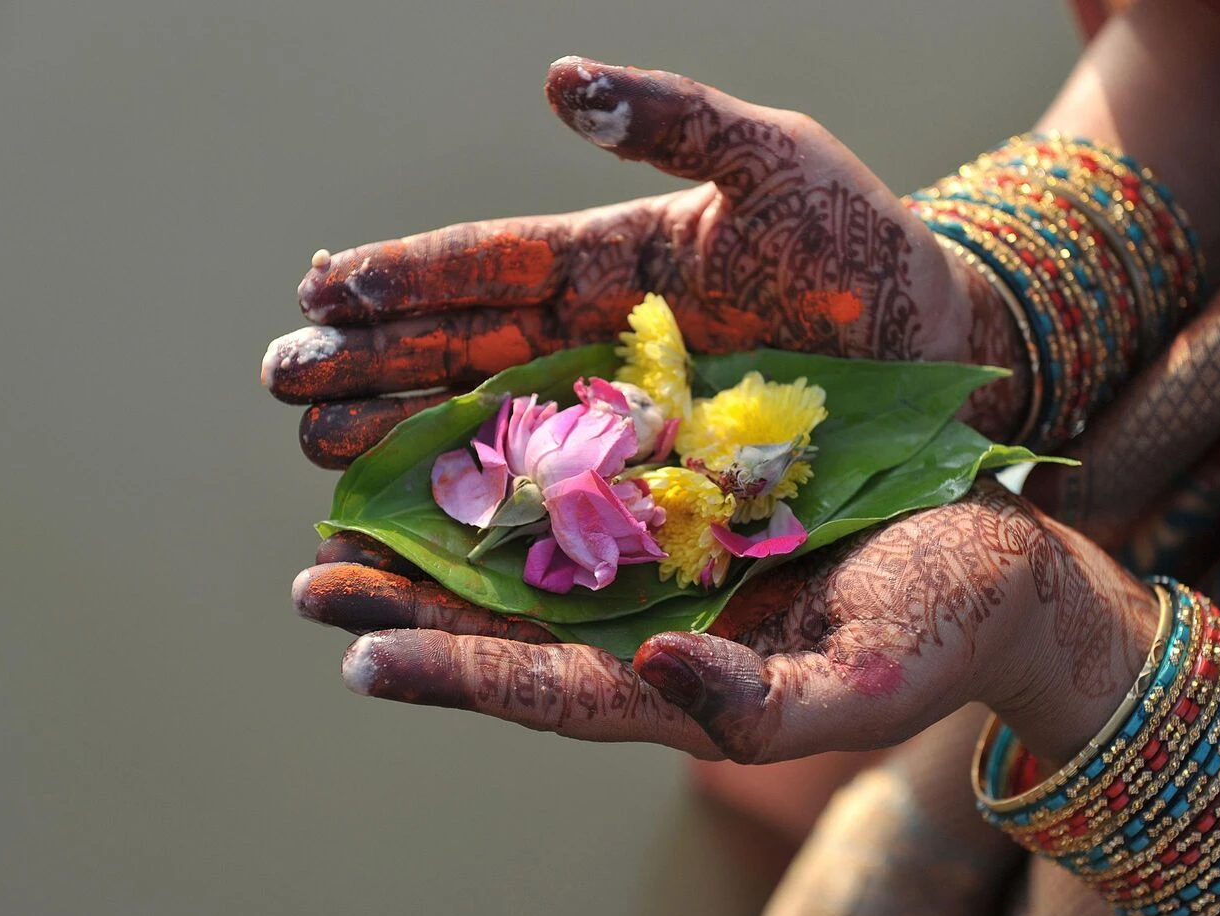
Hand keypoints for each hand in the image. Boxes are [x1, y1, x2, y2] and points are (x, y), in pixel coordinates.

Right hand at [262, 56, 1026, 467]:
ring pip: (485, 428)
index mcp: (609, 262)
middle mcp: (592, 343)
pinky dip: (481, 513)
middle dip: (370, 364)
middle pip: (460, 353)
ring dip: (401, 438)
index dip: (406, 273)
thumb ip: (677, 122)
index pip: (487, 266)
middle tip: (283, 380)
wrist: (936, 352)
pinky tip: (416, 528)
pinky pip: (549, 500)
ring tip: (318, 449)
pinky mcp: (648, 487)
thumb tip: (560, 81)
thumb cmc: (861, 251)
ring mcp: (615, 420)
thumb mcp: (777, 163)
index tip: (321, 283)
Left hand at [293, 482, 1157, 763]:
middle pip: (508, 631)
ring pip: (531, 561)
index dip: (456, 676)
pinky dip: (519, 474)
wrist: (991, 562)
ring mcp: (665, 568)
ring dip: (443, 539)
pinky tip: (462, 442)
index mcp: (683, 687)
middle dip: (411, 609)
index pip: (547, 692)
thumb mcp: (864, 681)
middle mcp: (653, 631)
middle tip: (314, 579)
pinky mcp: (685, 507)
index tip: (361, 658)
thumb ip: (762, 702)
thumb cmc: (938, 632)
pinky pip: (585, 493)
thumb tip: (657, 669)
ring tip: (345, 512)